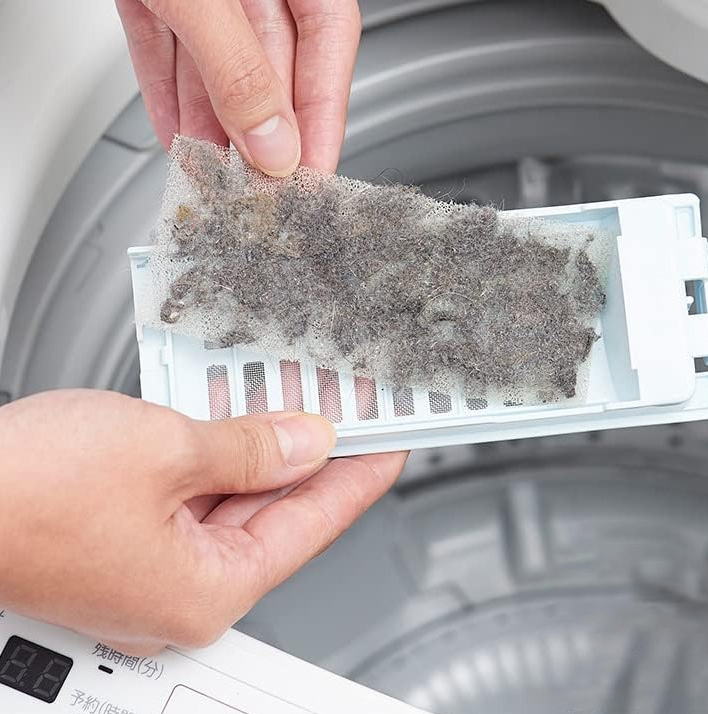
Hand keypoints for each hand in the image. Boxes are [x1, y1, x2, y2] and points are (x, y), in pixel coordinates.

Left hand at [0, 0, 360, 175]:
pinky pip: (167, 42)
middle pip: (271, 47)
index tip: (313, 163)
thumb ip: (235, 64)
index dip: (322, 106)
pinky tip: (181, 135)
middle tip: (263, 180)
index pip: (327, 24)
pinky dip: (169, 90)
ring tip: (219, 172)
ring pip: (217, 54)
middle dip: (261, 121)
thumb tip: (272, 138)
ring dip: (215, 119)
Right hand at [0, 390, 405, 654]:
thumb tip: (303, 443)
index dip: (358, 478)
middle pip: (275, 512)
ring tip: (300, 397)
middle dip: (313, 452)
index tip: (389, 447)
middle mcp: (179, 589)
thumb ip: (248, 448)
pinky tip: (236, 410)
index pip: (312, 526)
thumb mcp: (166, 450)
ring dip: (263, 444)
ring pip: (233, 496)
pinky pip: (193, 490)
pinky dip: (218, 450)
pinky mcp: (123, 533)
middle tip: (348, 409)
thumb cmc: (22, 493)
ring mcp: (150, 562)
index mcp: (205, 590)